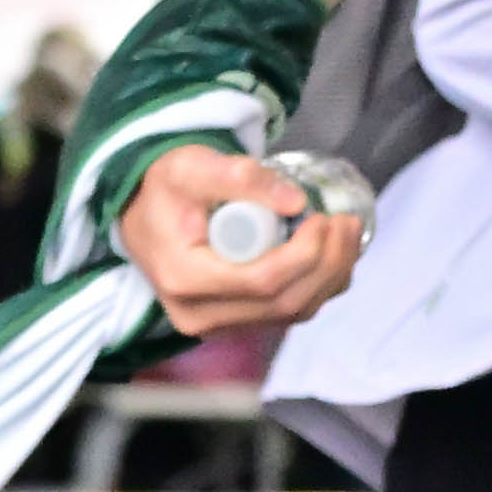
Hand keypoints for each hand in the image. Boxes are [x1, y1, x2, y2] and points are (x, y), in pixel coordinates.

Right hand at [118, 140, 364, 337]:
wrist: (144, 214)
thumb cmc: (165, 190)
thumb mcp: (191, 167)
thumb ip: (238, 176)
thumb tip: (297, 200)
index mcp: (184, 279)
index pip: (261, 282)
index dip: (305, 254)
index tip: (323, 217)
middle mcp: (199, 316)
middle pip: (284, 304)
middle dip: (327, 264)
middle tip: (345, 222)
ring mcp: (218, 325)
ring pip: (293, 313)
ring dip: (331, 276)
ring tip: (346, 232)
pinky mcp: (236, 321)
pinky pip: (289, 312)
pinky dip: (320, 286)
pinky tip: (333, 254)